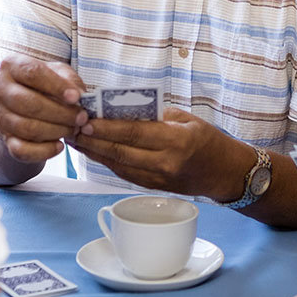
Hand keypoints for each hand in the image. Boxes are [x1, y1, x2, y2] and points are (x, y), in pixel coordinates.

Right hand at [0, 55, 86, 163]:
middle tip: (81, 118)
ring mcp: (0, 116)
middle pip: (29, 103)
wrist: (21, 107)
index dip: (56, 86)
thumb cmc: (44, 85)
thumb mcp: (58, 73)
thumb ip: (70, 80)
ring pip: (26, 127)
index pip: (33, 73)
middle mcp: (0, 90)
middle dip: (60, 113)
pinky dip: (44, 151)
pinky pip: (21, 150)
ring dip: (56, 131)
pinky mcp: (5, 139)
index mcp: (11, 66)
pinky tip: (60, 145)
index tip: (77, 97)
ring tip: (74, 129)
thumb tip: (80, 96)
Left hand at [69, 107, 250, 198]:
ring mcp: (158, 179)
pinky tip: (93, 152)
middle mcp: (166, 162)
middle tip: (71, 127)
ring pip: (118, 165)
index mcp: (176, 140)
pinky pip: (124, 174)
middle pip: (120, 151)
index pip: (134, 133)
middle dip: (92, 140)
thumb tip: (121, 109)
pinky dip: (106, 162)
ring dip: (94, 152)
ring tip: (74, 139)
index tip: (86, 118)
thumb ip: (155, 115)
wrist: (226, 173)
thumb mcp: (187, 119)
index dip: (107, 127)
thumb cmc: (207, 140)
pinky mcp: (154, 188)